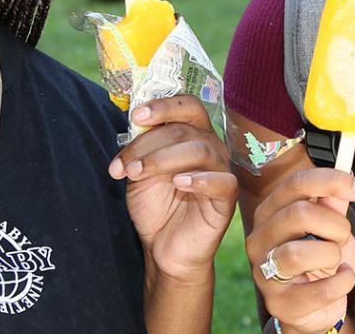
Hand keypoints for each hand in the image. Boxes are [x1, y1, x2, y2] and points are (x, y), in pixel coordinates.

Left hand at [109, 95, 236, 284]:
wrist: (162, 248)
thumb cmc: (155, 206)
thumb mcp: (139, 172)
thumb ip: (140, 147)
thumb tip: (135, 122)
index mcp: (193, 135)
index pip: (188, 106)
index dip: (164, 106)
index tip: (137, 115)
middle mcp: (211, 148)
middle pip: (186, 128)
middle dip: (150, 142)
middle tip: (127, 164)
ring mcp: (222, 172)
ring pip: (201, 150)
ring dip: (163, 159)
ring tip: (138, 174)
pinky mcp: (227, 199)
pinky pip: (223, 181)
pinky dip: (200, 179)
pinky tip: (179, 183)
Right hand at [246, 168, 354, 333]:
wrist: (314, 306)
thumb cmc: (319, 261)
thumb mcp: (330, 227)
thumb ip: (334, 202)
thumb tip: (346, 175)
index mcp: (270, 211)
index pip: (296, 183)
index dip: (333, 181)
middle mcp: (260, 238)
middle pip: (299, 214)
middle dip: (335, 226)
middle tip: (343, 237)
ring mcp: (264, 271)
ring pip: (299, 253)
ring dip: (332, 255)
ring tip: (336, 261)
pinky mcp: (278, 302)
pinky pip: (319, 290)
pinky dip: (341, 282)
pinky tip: (340, 279)